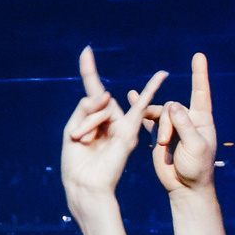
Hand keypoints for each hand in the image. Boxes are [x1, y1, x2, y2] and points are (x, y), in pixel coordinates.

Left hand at [61, 47, 168, 207]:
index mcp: (95, 119)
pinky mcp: (130, 132)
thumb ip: (86, 108)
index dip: (88, 69)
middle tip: (77, 140)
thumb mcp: (72, 129)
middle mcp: (110, 119)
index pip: (93, 90)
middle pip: (94, 100)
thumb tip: (108, 95)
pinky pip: (142, 107)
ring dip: (87, 126)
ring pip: (102, 107)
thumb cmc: (76, 162)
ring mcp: (121, 125)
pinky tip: (162, 75)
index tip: (86, 50)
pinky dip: (151, 89)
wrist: (85, 184)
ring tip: (85, 143)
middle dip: (82, 120)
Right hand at [147, 53, 217, 196]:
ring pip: (159, 114)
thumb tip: (173, 104)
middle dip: (168, 124)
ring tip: (161, 144)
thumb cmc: (197, 168)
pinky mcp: (159, 134)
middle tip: (166, 143)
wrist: (186, 187)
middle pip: (173, 107)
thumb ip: (184, 125)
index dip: (199, 74)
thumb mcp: (195, 146)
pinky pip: (149, 117)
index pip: (200, 92)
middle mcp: (188, 119)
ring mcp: (173, 126)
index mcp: (201, 120)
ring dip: (158, 127)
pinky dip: (141, 108)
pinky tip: (132, 95)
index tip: (198, 56)